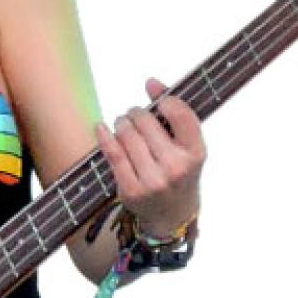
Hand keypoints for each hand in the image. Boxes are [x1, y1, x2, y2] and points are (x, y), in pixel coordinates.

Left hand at [95, 78, 205, 240]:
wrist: (172, 215)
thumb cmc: (179, 173)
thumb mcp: (187, 146)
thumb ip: (175, 113)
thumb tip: (151, 82)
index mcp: (195, 154)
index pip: (181, 114)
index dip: (166, 100)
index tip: (160, 102)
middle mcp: (175, 168)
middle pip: (146, 121)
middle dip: (136, 113)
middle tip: (135, 117)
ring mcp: (152, 180)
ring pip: (126, 134)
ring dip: (121, 123)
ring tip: (124, 126)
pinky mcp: (130, 190)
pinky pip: (112, 153)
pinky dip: (105, 136)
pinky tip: (102, 128)